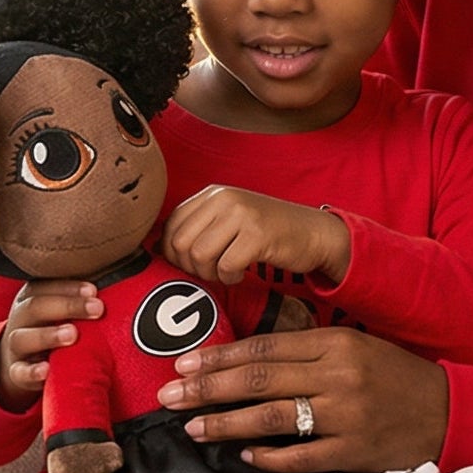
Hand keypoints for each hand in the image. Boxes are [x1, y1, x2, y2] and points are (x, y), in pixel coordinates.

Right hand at [0, 279, 102, 412]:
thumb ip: (82, 299)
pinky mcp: (16, 372)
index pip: (45, 286)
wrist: (23, 361)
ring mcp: (16, 347)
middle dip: (67, 306)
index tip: (94, 290)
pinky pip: (19, 372)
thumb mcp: (61, 310)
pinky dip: (32, 372)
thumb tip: (123, 287)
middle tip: (97, 308)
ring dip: (48, 336)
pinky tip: (46, 370)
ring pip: (23, 338)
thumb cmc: (53, 327)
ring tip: (73, 334)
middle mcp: (20, 319)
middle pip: (35, 307)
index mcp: (31, 298)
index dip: (69, 287)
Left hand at [155, 326, 448, 472]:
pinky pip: (300, 456)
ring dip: (226, 423)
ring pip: (272, 418)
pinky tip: (242, 455)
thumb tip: (247, 361)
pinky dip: (267, 456)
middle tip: (168, 396)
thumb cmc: (394, 376)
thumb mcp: (356, 348)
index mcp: (336, 342)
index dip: (221, 357)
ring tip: (191, 427)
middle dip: (208, 388)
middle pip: (260, 380)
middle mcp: (338, 375)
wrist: (449, 410)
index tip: (184, 364)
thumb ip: (308, 352)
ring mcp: (347, 415)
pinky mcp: (355, 450)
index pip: (266, 347)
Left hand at [161, 186, 350, 284]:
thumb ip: (199, 227)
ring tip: (226, 272)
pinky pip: (225, 266)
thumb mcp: (231, 220)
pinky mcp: (258, 234)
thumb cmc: (269, 233)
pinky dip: (230, 278)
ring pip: (199, 255)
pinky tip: (241, 274)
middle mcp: (224, 198)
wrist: (315, 234)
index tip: (191, 266)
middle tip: (211, 272)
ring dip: (210, 274)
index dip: (173, 254)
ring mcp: (242, 214)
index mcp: (213, 193)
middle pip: (180, 243)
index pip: (170, 225)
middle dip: (190, 268)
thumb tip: (157, 249)